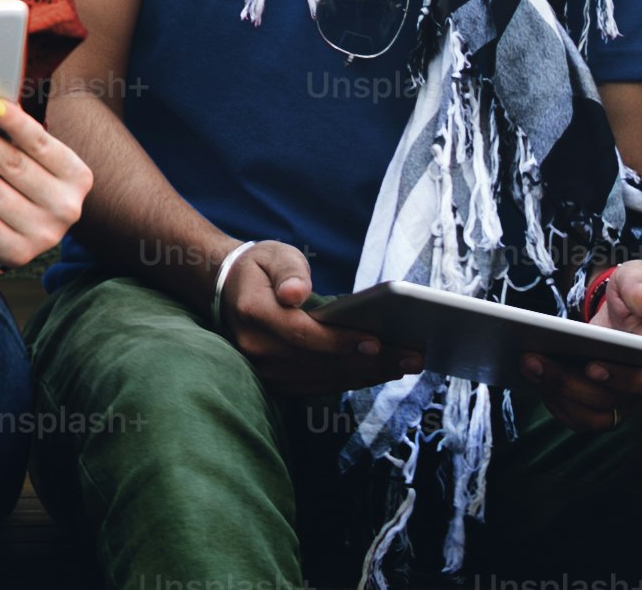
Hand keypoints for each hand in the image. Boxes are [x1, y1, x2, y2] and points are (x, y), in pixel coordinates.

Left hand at [0, 97, 92, 267]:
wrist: (17, 231)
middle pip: (12, 165)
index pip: (40, 143)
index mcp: (76, 176)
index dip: (13, 122)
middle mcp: (66, 207)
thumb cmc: (22, 178)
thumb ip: (16, 134)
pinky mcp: (16, 251)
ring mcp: (42, 234)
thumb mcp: (31, 158)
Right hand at [219, 242, 422, 395]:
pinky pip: (320, 385)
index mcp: (255, 313)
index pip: (303, 335)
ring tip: (404, 364)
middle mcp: (257, 348)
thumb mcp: (274, 255)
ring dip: (367, 374)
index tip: (377, 341)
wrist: (230, 290)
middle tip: (412, 357)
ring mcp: (265, 370)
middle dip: (370, 362)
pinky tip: (379, 371)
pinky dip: (352, 379)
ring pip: (325, 378)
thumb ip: (289, 271)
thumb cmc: (261, 268)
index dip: (341, 342)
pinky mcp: (277, 381)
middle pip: (321, 362)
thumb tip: (296, 293)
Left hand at [518, 261, 641, 432]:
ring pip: (591, 415)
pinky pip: (578, 414)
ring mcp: (621, 397)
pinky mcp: (599, 398)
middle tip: (531, 359)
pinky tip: (531, 376)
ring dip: (557, 396)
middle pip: (609, 401)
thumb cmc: (637, 292)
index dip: (624, 379)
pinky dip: (555, 402)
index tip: (592, 367)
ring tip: (527, 366)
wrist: (633, 306)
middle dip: (568, 384)